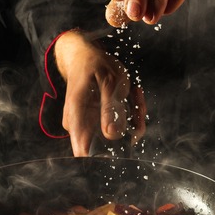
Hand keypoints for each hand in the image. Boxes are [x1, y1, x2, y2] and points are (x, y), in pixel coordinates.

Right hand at [54, 30, 145, 156]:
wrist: (84, 56)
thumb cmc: (94, 66)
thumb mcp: (108, 81)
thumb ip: (109, 108)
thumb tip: (112, 134)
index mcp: (77, 117)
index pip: (84, 153)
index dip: (104, 158)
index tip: (126, 148)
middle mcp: (80, 125)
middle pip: (108, 144)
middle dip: (129, 129)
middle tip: (138, 106)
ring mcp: (90, 124)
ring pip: (118, 134)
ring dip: (133, 117)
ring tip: (135, 93)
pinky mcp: (100, 121)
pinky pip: (120, 125)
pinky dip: (131, 112)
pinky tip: (132, 95)